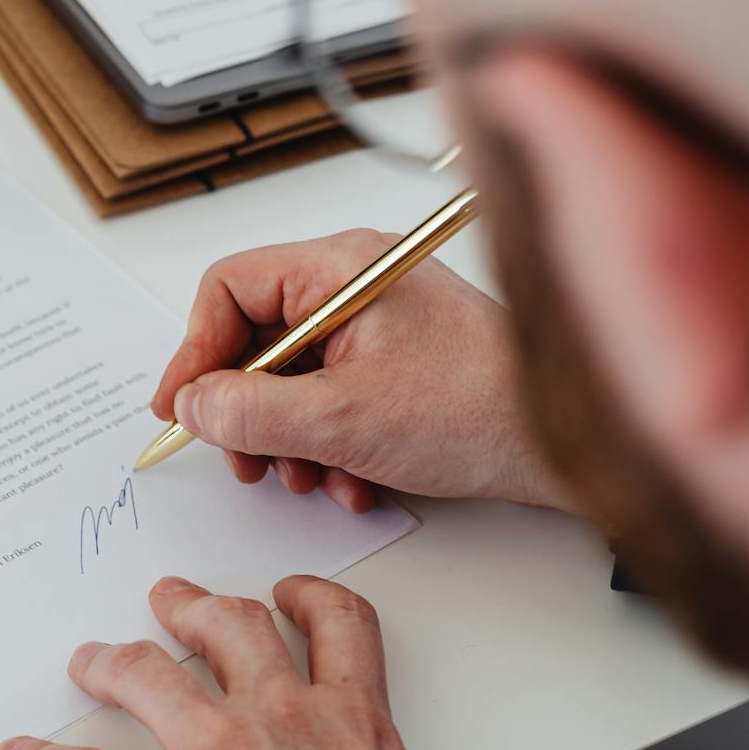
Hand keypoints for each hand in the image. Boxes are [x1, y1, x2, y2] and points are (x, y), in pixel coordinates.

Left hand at [0, 576, 672, 749]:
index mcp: (358, 722)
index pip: (336, 624)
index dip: (306, 598)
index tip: (287, 592)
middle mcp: (279, 720)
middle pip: (226, 630)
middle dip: (192, 608)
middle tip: (169, 599)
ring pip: (146, 678)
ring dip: (111, 663)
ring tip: (88, 659)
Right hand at [150, 229, 569, 512]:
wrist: (568, 446)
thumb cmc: (480, 411)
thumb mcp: (341, 421)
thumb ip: (249, 412)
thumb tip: (193, 406)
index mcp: (343, 267)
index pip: (230, 288)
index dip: (195, 351)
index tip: (180, 408)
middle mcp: (358, 282)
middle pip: (258, 336)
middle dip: (247, 410)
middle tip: (243, 460)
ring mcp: (380, 320)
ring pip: (292, 375)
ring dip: (289, 438)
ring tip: (310, 479)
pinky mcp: (398, 359)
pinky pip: (331, 392)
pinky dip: (328, 442)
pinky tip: (352, 482)